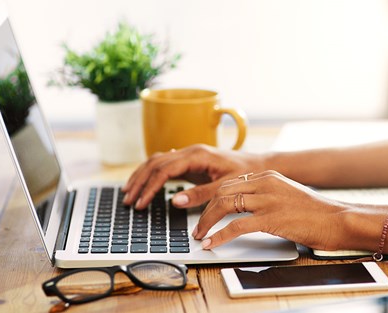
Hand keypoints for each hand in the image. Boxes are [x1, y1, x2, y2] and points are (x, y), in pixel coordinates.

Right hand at [122, 144, 264, 208]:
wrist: (259, 165)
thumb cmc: (246, 174)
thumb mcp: (225, 187)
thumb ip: (201, 194)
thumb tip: (175, 201)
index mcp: (197, 155)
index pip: (164, 169)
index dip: (149, 187)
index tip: (141, 203)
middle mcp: (190, 151)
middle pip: (155, 163)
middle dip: (139, 182)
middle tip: (129, 200)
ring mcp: (189, 155)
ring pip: (157, 161)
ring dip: (141, 176)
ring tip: (129, 193)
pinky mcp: (191, 161)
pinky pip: (165, 164)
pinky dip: (151, 173)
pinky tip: (144, 182)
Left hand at [193, 170, 350, 250]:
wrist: (338, 219)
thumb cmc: (316, 212)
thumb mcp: (287, 194)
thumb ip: (266, 195)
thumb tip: (244, 208)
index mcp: (268, 176)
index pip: (230, 183)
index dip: (212, 199)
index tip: (204, 212)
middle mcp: (265, 183)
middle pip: (222, 192)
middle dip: (205, 210)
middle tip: (198, 227)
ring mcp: (268, 200)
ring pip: (225, 205)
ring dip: (207, 222)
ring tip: (200, 235)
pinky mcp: (272, 218)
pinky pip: (236, 226)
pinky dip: (219, 236)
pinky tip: (212, 243)